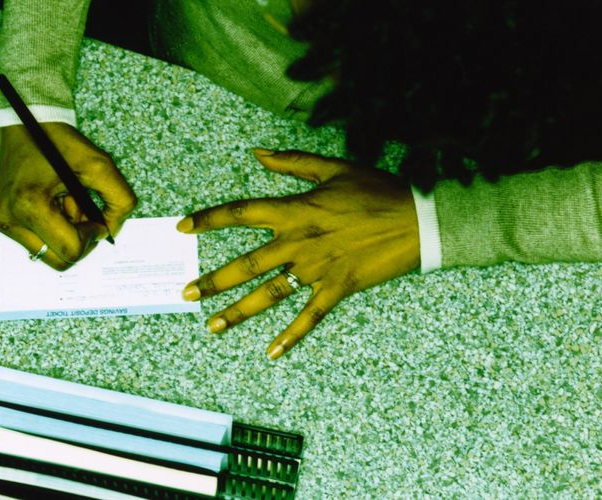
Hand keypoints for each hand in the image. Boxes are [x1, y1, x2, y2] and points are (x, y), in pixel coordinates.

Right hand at [0, 123, 135, 270]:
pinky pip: (39, 242)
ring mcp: (4, 223)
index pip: (71, 250)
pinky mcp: (3, 222)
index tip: (96, 218)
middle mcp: (10, 220)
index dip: (92, 237)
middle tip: (81, 209)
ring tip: (65, 201)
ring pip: (50, 254)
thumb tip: (112, 231)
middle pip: (60, 260)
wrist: (26, 123)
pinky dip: (55, 229)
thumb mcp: (100, 165)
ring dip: (67, 234)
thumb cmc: (60, 142)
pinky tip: (55, 203)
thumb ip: (119, 201)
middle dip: (79, 240)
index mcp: (30, 206)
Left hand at [177, 149, 420, 359]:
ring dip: (238, 312)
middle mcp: (298, 243)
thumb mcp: (334, 168)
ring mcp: (316, 270)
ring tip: (211, 326)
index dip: (209, 219)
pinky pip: (309, 317)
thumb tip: (257, 153)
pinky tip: (271, 353)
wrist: (418, 220)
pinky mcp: (337, 289)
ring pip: (269, 295)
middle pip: (246, 264)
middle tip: (187, 293)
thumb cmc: (376, 191)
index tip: (183, 228)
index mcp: (294, 211)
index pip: (241, 213)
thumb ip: (292, 162)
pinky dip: (291, 337)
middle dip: (213, 280)